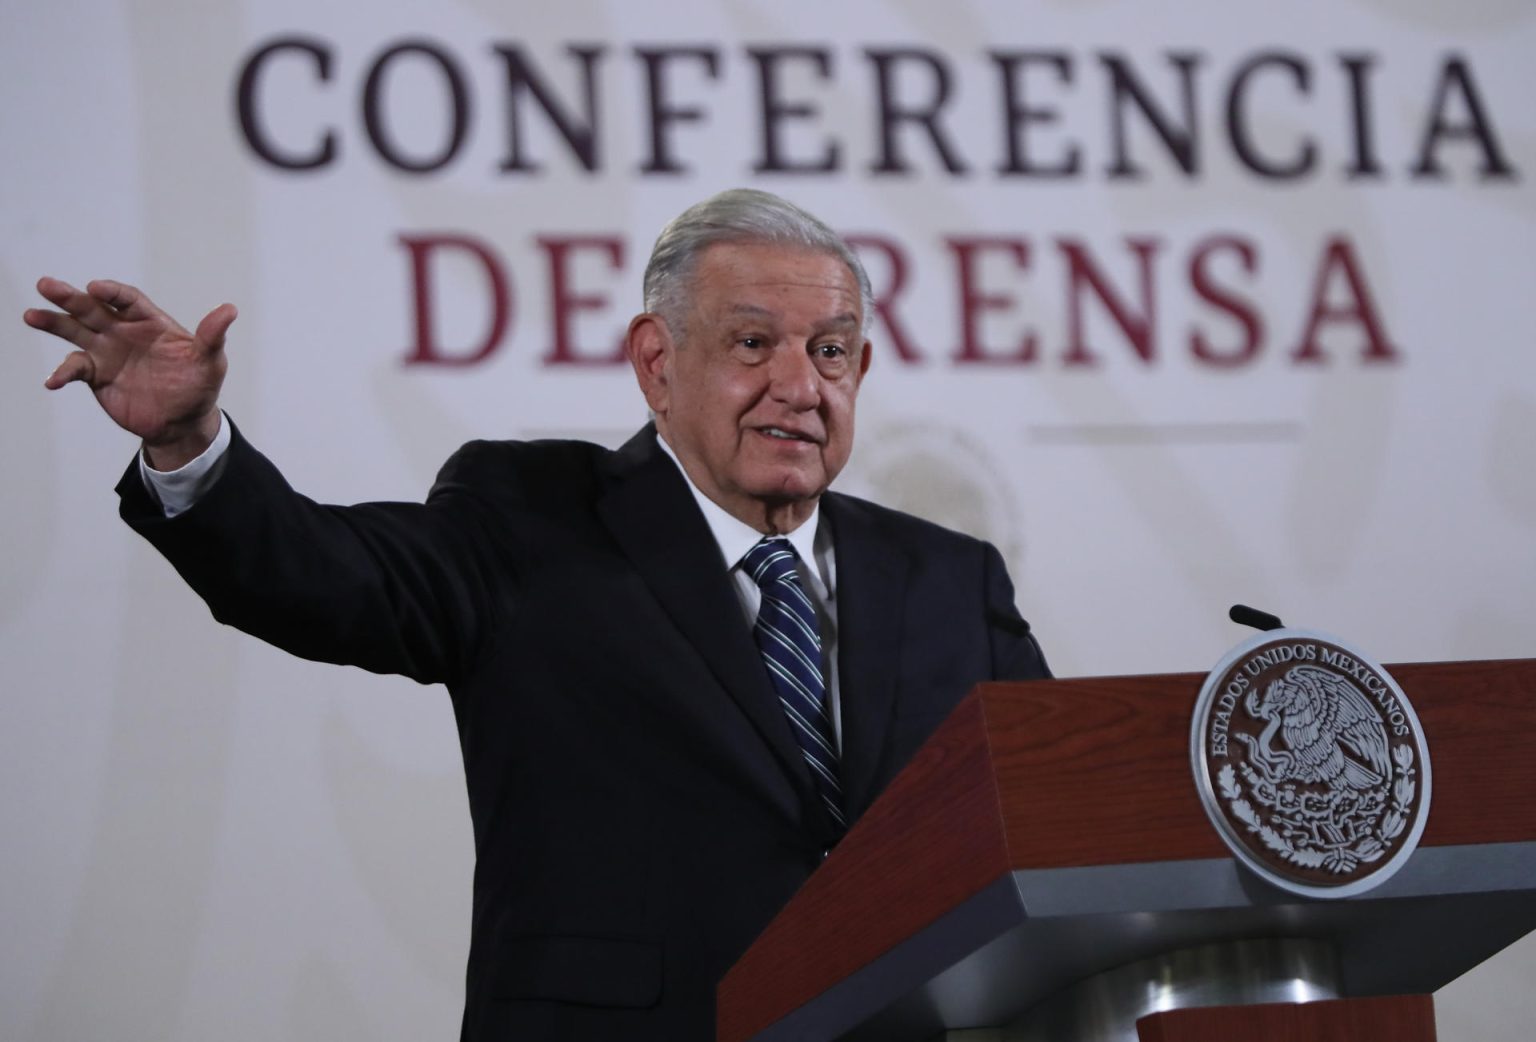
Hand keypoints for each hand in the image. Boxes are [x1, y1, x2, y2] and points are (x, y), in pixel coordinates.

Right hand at [23, 277, 235, 468]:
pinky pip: (75, 369)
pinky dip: (63, 373)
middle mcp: (124, 331)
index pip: (127, 300)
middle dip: (70, 298)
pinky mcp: (96, 376)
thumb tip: (230, 310)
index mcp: (150, 322)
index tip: (95, 288)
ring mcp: (107, 352)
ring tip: (31, 315)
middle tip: (46, 285)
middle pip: (93, 309)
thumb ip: (213, 337)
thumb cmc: (199, 386)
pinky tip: (53, 381)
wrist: (182, 422)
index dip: (111, 292)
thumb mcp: (210, 363)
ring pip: (75, 331)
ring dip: (54, 323)